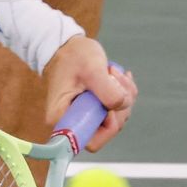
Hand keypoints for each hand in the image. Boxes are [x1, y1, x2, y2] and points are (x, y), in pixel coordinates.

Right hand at [40, 36, 135, 152]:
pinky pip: (118, 110)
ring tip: (115, 73)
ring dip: (124, 96)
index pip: (91, 141)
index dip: (107, 125)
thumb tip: (122, 106)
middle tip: (116, 77)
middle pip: (108, 129)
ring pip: (116, 118)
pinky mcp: (94, 109)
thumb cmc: (74, 56)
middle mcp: (72, 121)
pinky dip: (124, 93)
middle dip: (120, 105)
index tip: (108, 103)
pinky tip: (119, 77)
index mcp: (62, 117)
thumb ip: (108, 91)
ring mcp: (85, 116)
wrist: (67, 46)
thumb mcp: (92, 69)